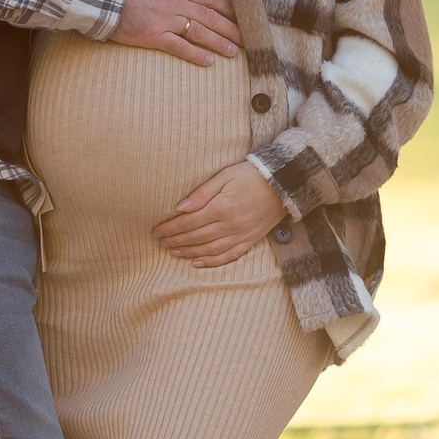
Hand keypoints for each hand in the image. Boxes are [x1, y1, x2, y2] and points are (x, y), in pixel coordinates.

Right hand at [111, 0, 239, 64]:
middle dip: (230, 28)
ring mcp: (166, 20)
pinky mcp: (154, 36)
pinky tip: (209, 61)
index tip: (239, 16)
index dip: (225, 9)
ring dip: (219, 42)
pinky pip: (179, 46)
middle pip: (209, 17)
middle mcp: (175, 3)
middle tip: (246, 38)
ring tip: (234, 52)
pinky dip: (196, 54)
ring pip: (199, 32)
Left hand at [153, 160, 287, 267]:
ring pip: (209, 249)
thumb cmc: (250, 175)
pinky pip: (229, 256)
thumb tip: (180, 207)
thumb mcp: (225, 175)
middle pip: (196, 237)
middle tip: (160, 242)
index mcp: (221, 207)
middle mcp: (230, 225)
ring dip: (189, 252)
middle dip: (175, 240)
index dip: (170, 228)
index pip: (188, 222)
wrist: (283, 183)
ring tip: (173, 251)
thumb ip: (202, 192)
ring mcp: (241, 235)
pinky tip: (197, 263)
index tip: (156, 230)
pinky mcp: (250, 240)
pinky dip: (212, 262)